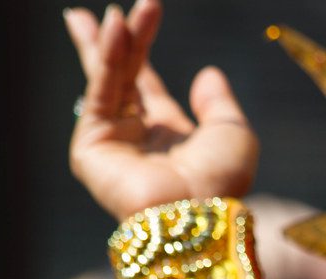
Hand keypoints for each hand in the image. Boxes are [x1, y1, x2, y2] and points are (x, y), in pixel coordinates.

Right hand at [65, 0, 258, 220]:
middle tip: (109, 10)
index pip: (147, 84)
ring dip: (113, 43)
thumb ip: (219, 102)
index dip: (142, 50)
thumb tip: (208, 73)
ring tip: (118, 11)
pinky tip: (115, 27)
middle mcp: (138, 138)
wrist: (197, 212)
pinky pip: (101, 90)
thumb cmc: (221, 181)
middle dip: (115, 43)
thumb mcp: (233, 133)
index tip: (142, 14)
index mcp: (171, 137)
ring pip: (110, 79)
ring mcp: (113, 142)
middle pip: (121, 78)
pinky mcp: (92, 146)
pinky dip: (107, 57)